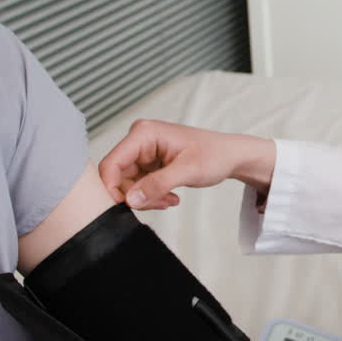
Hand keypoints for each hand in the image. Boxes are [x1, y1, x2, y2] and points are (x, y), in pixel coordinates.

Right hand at [98, 120, 276, 209]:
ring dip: (146, 198)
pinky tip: (169, 197)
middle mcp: (139, 140)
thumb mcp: (187, 171)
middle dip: (136, 196)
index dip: (113, 188)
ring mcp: (143, 152)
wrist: (230, 156)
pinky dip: (151, 195)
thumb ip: (157, 184)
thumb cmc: (215, 155)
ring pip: (127, 184)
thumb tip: (131, 200)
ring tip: (169, 200)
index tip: (128, 206)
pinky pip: (138, 185)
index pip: (111, 164)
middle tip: (161, 203)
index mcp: (144, 133)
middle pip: (117, 176)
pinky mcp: (148, 163)